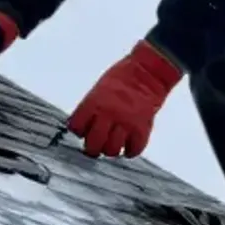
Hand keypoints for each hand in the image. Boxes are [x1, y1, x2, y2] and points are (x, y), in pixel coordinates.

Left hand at [67, 40, 181, 157]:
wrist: (147, 73)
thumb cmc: (122, 79)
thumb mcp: (98, 90)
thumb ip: (90, 109)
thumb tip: (82, 128)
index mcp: (94, 103)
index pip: (76, 127)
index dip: (78, 131)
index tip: (83, 131)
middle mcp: (108, 114)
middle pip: (93, 144)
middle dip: (92, 148)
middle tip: (96, 147)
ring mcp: (125, 123)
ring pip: (112, 150)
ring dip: (111, 150)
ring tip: (113, 145)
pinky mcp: (141, 129)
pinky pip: (133, 150)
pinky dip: (130, 151)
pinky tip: (128, 145)